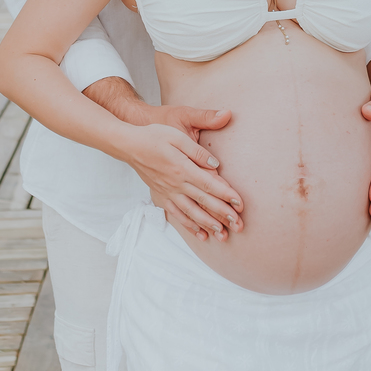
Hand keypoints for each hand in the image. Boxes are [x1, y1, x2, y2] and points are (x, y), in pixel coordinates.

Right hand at [125, 121, 243, 243]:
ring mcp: (168, 192)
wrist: (129, 146)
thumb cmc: (154, 137)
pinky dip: (189, 225)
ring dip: (208, 224)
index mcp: (183, 168)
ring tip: (223, 234)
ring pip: (192, 213)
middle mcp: (177, 184)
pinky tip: (200, 233)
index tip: (240, 204)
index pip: (209, 184)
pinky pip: (177, 214)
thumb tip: (215, 164)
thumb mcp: (177, 136)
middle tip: (238, 226)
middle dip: (223, 215)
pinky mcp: (162, 196)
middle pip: (204, 202)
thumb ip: (197, 152)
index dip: (226, 195)